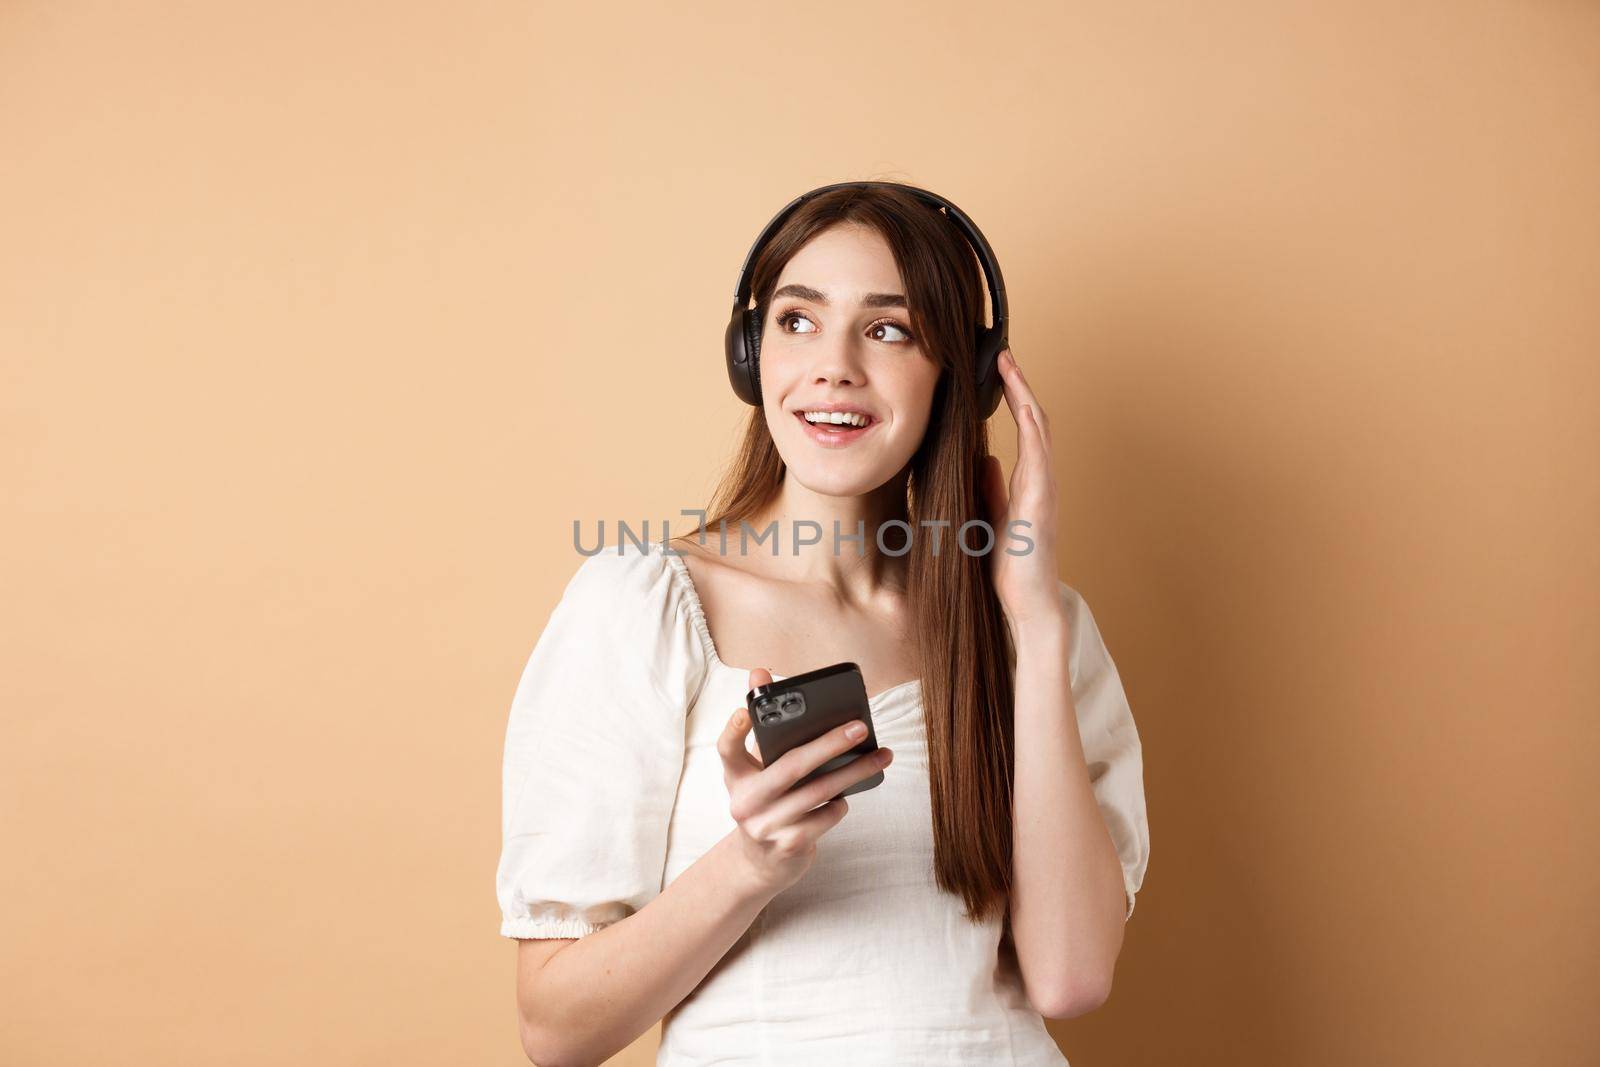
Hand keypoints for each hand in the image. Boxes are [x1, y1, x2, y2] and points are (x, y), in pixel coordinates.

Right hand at [717, 668, 893, 894]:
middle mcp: (745, 802)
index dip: (734, 730)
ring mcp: (765, 827)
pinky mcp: (787, 846)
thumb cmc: (766, 802)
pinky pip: (825, 817)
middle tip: (860, 727)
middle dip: (829, 743)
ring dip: (854, 772)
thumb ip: (763, 727)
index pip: (727, 749)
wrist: (758, 864)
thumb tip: (761, 673)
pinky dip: (840, 804)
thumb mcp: (758, 769)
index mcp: (736, 777)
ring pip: (818, 792)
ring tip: (880, 757)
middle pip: (790, 766)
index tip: (745, 710)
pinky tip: (845, 797)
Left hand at [980, 348, 1065, 631]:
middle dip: (1020, 385)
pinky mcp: (1042, 502)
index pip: (1024, 428)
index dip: (1014, 396)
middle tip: (1003, 353)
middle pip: (1035, 419)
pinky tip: (1022, 406)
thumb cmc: (1012, 566)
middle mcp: (1041, 479)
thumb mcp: (993, 517)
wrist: (1027, 603)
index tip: (998, 369)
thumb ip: (992, 488)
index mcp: (1028, 482)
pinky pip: (1040, 456)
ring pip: (1040, 430)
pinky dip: (1032, 428)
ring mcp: (1045, 488)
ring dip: (1026, 395)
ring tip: (1010, 366)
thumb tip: (984, 460)